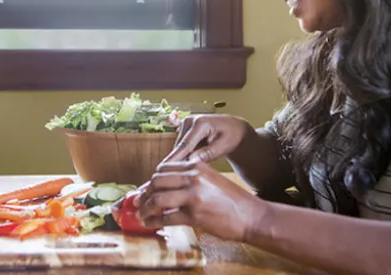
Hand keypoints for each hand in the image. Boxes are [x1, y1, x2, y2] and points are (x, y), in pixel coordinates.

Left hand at [135, 160, 266, 241]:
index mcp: (196, 166)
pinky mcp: (195, 215)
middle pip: (157, 181)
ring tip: (142, 215)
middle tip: (139, 203)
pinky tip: (152, 224)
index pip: (163, 169)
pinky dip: (155, 222)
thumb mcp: (211, 180)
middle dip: (144, 194)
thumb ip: (190, 179)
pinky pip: (167, 218)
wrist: (252, 215)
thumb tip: (166, 186)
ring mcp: (193, 196)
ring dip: (145, 209)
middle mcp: (193, 178)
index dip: (151, 180)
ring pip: (158, 199)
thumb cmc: (232, 200)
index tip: (145, 189)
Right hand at [163, 114, 253, 162]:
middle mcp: (190, 121)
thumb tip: (192, 161)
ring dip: (185, 159)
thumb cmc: (232, 136)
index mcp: (200, 123)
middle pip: (180, 147)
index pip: (184, 145)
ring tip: (197, 167)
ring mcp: (186, 124)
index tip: (164, 168)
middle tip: (186, 176)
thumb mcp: (224, 146)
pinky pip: (182, 147)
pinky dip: (187, 155)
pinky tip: (197, 160)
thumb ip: (207, 153)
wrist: (235, 128)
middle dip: (181, 162)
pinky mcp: (185, 129)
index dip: (174, 158)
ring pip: (180, 148)